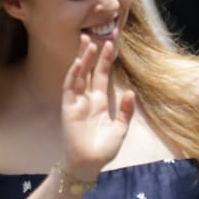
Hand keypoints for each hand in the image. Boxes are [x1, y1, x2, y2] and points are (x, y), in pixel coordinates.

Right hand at [60, 36, 134, 179]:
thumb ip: (125, 111)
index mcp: (99, 104)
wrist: (89, 164)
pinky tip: (79, 62)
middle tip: (93, 35)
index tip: (109, 44)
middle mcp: (87, 100)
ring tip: (87, 43)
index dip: (105, 61)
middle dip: (91, 54)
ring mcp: (76, 103)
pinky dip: (74, 74)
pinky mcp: (68, 108)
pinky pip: (70, 88)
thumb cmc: (103, 151)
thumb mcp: (120, 129)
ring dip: (82, 60)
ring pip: (79, 76)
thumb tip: (130, 92)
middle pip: (88, 72)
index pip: (101, 77)